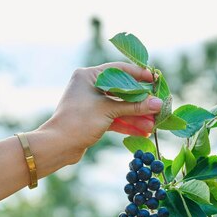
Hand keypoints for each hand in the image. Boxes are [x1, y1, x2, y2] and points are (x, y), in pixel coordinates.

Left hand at [38, 62, 162, 164]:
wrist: (58, 146)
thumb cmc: (79, 122)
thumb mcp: (109, 111)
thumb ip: (134, 106)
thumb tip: (158, 103)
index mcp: (89, 76)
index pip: (119, 70)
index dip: (138, 74)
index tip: (155, 79)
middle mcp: (90, 86)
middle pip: (122, 91)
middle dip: (140, 102)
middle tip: (157, 106)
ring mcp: (92, 103)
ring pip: (119, 107)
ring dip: (136, 116)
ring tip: (153, 125)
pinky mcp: (93, 119)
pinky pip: (114, 118)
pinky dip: (127, 124)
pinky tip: (143, 132)